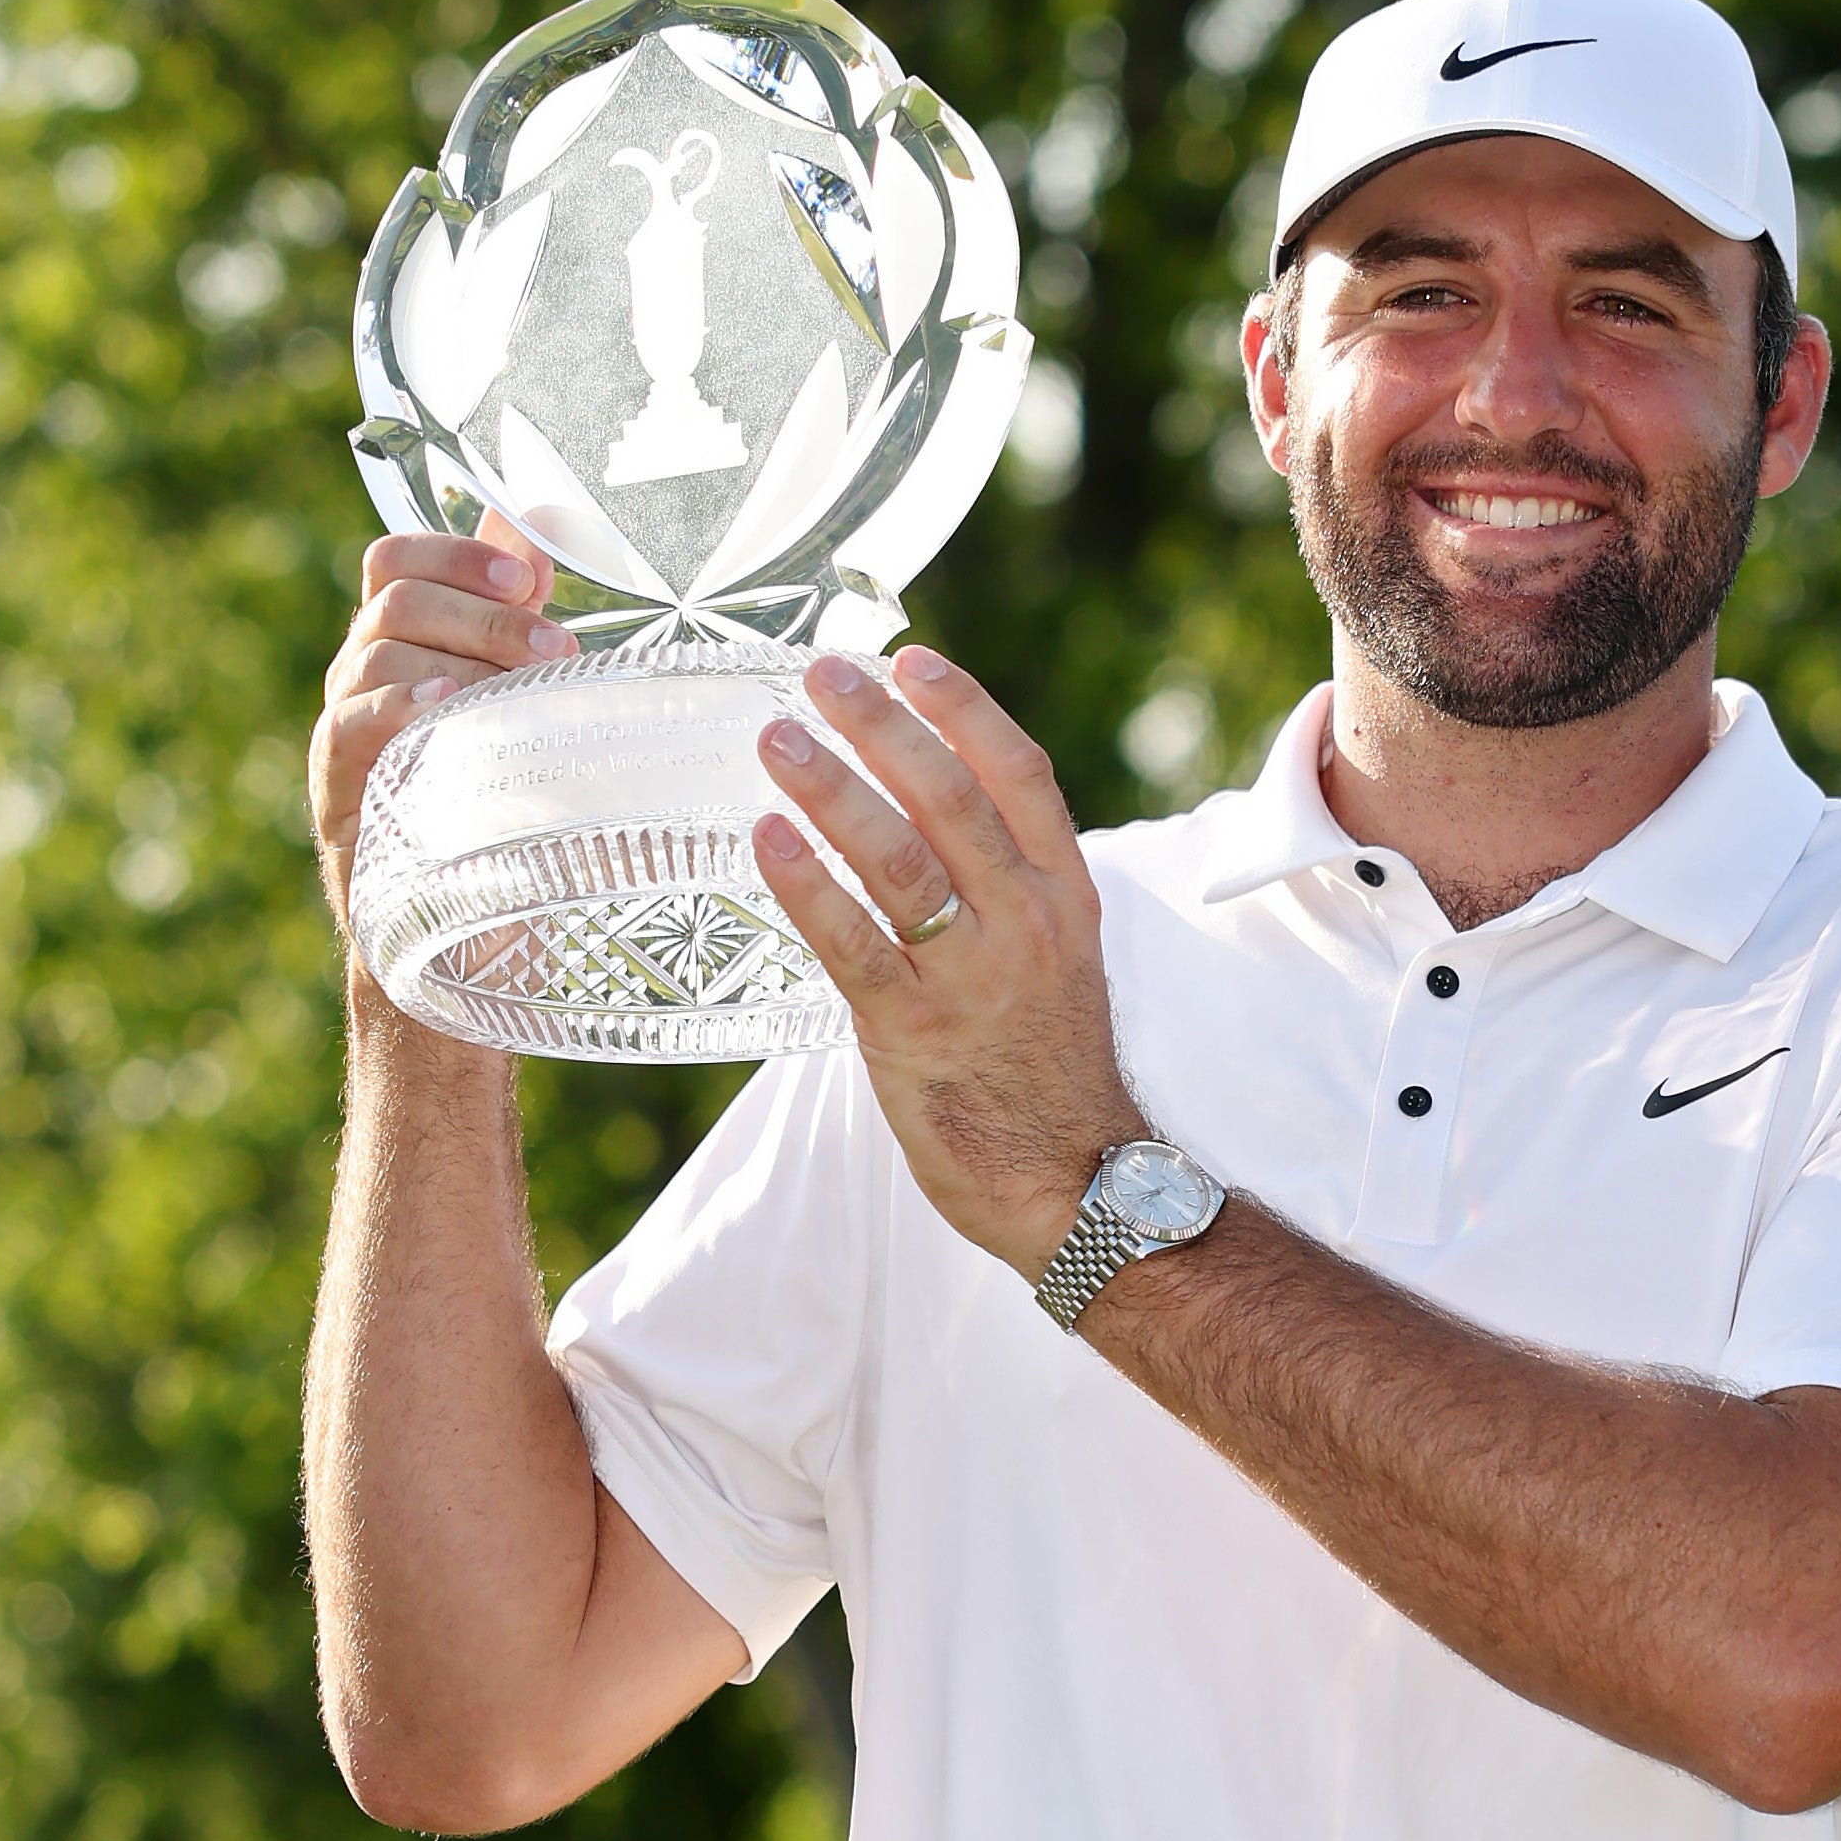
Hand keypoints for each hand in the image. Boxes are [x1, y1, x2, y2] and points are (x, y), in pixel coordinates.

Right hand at [307, 516, 577, 920]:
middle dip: (483, 614)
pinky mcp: (336, 786)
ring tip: (521, 690)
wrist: (469, 920)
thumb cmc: (498, 792)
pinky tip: (439, 709)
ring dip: (462, 659)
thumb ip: (519, 611)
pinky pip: (348, 725)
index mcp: (401, 639)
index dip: (452, 550)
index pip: (395, 559)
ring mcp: (345, 726)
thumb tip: (541, 517)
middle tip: (557, 650)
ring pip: (378, 652)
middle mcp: (361, 672)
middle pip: (396, 599)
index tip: (526, 575)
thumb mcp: (521, 694)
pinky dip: (396, 706)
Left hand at [751, 648, 1144, 1276]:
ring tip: (776, 739)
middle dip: (881, 726)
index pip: (1019, 775)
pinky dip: (805, 885)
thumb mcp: (1058, 958)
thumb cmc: (1050, 1068)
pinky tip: (765, 840)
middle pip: (948, 797)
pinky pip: (851, 943)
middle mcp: (1026, 923)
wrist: (1075, 1183)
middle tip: (820, 674)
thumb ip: (1006, 888)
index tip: (907, 657)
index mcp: (1066, 896)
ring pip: (896, 857)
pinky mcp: (914, 1032)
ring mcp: (972, 977)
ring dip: (830, 789)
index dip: (962, 709)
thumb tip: (923, 811)